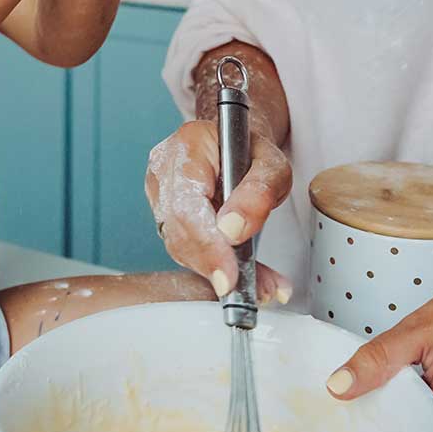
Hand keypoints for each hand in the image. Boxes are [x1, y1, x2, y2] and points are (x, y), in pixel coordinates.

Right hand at [144, 119, 292, 303]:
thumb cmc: (253, 150)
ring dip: (217, 271)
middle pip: (178, 230)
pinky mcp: (165, 215)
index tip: (229, 276)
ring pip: (179, 245)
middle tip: (254, 288)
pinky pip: (183, 248)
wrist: (238, 143)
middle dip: (215, 265)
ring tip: (258, 285)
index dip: (207, 245)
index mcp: (188, 145)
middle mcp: (164, 168)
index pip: (187, 204)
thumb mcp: (273, 163)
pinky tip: (240, 274)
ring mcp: (159, 192)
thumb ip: (259, 191)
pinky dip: (213, 266)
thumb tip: (234, 229)